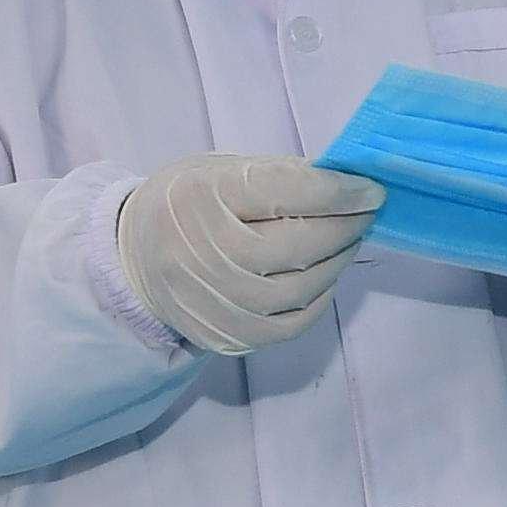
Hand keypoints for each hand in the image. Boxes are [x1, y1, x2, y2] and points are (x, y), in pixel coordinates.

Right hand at [117, 153, 384, 359]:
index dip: (337, 191)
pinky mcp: (228, 336)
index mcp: (201, 197)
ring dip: (339, 260)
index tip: (371, 188)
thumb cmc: (189, 204)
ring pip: (303, 286)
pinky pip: (293, 322)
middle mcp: (203, 252)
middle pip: (298, 244)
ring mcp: (214, 302)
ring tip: (349, 238)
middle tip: (367, 212)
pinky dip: (320, 296)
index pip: (282, 192)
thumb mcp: (220, 170)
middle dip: (346, 226)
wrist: (134, 261)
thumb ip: (279, 176)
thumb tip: (347, 184)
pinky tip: (326, 273)